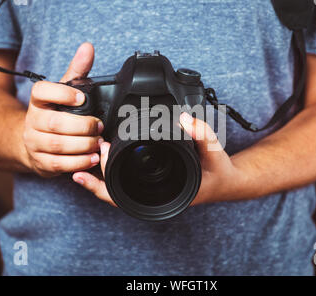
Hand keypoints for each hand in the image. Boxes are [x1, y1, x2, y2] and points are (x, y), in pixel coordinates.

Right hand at [21, 42, 103, 176]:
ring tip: (99, 143)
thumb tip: (88, 47)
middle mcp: (33, 121)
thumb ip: (77, 71)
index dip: (62, 93)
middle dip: (82, 126)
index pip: (42, 91)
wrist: (30, 141)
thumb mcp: (63, 90)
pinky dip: (79, 162)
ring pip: (58, 145)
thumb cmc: (54, 112)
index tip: (82, 98)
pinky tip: (93, 158)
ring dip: (83, 145)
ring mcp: (34, 143)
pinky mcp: (41, 162)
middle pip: (55, 123)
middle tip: (99, 126)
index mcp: (38, 100)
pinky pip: (59, 164)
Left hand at [72, 112, 242, 206]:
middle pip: (114, 192)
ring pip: (120, 186)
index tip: (88, 169)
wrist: (228, 181)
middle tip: (97, 145)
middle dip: (99, 173)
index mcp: (163, 196)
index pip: (123, 198)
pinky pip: (130, 179)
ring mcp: (153, 189)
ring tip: (98, 148)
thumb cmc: (219, 172)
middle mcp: (155, 196)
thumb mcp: (214, 153)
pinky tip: (110, 155)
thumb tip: (184, 118)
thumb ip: (202, 134)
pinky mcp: (155, 181)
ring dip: (106, 170)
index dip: (101, 187)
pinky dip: (117, 169)